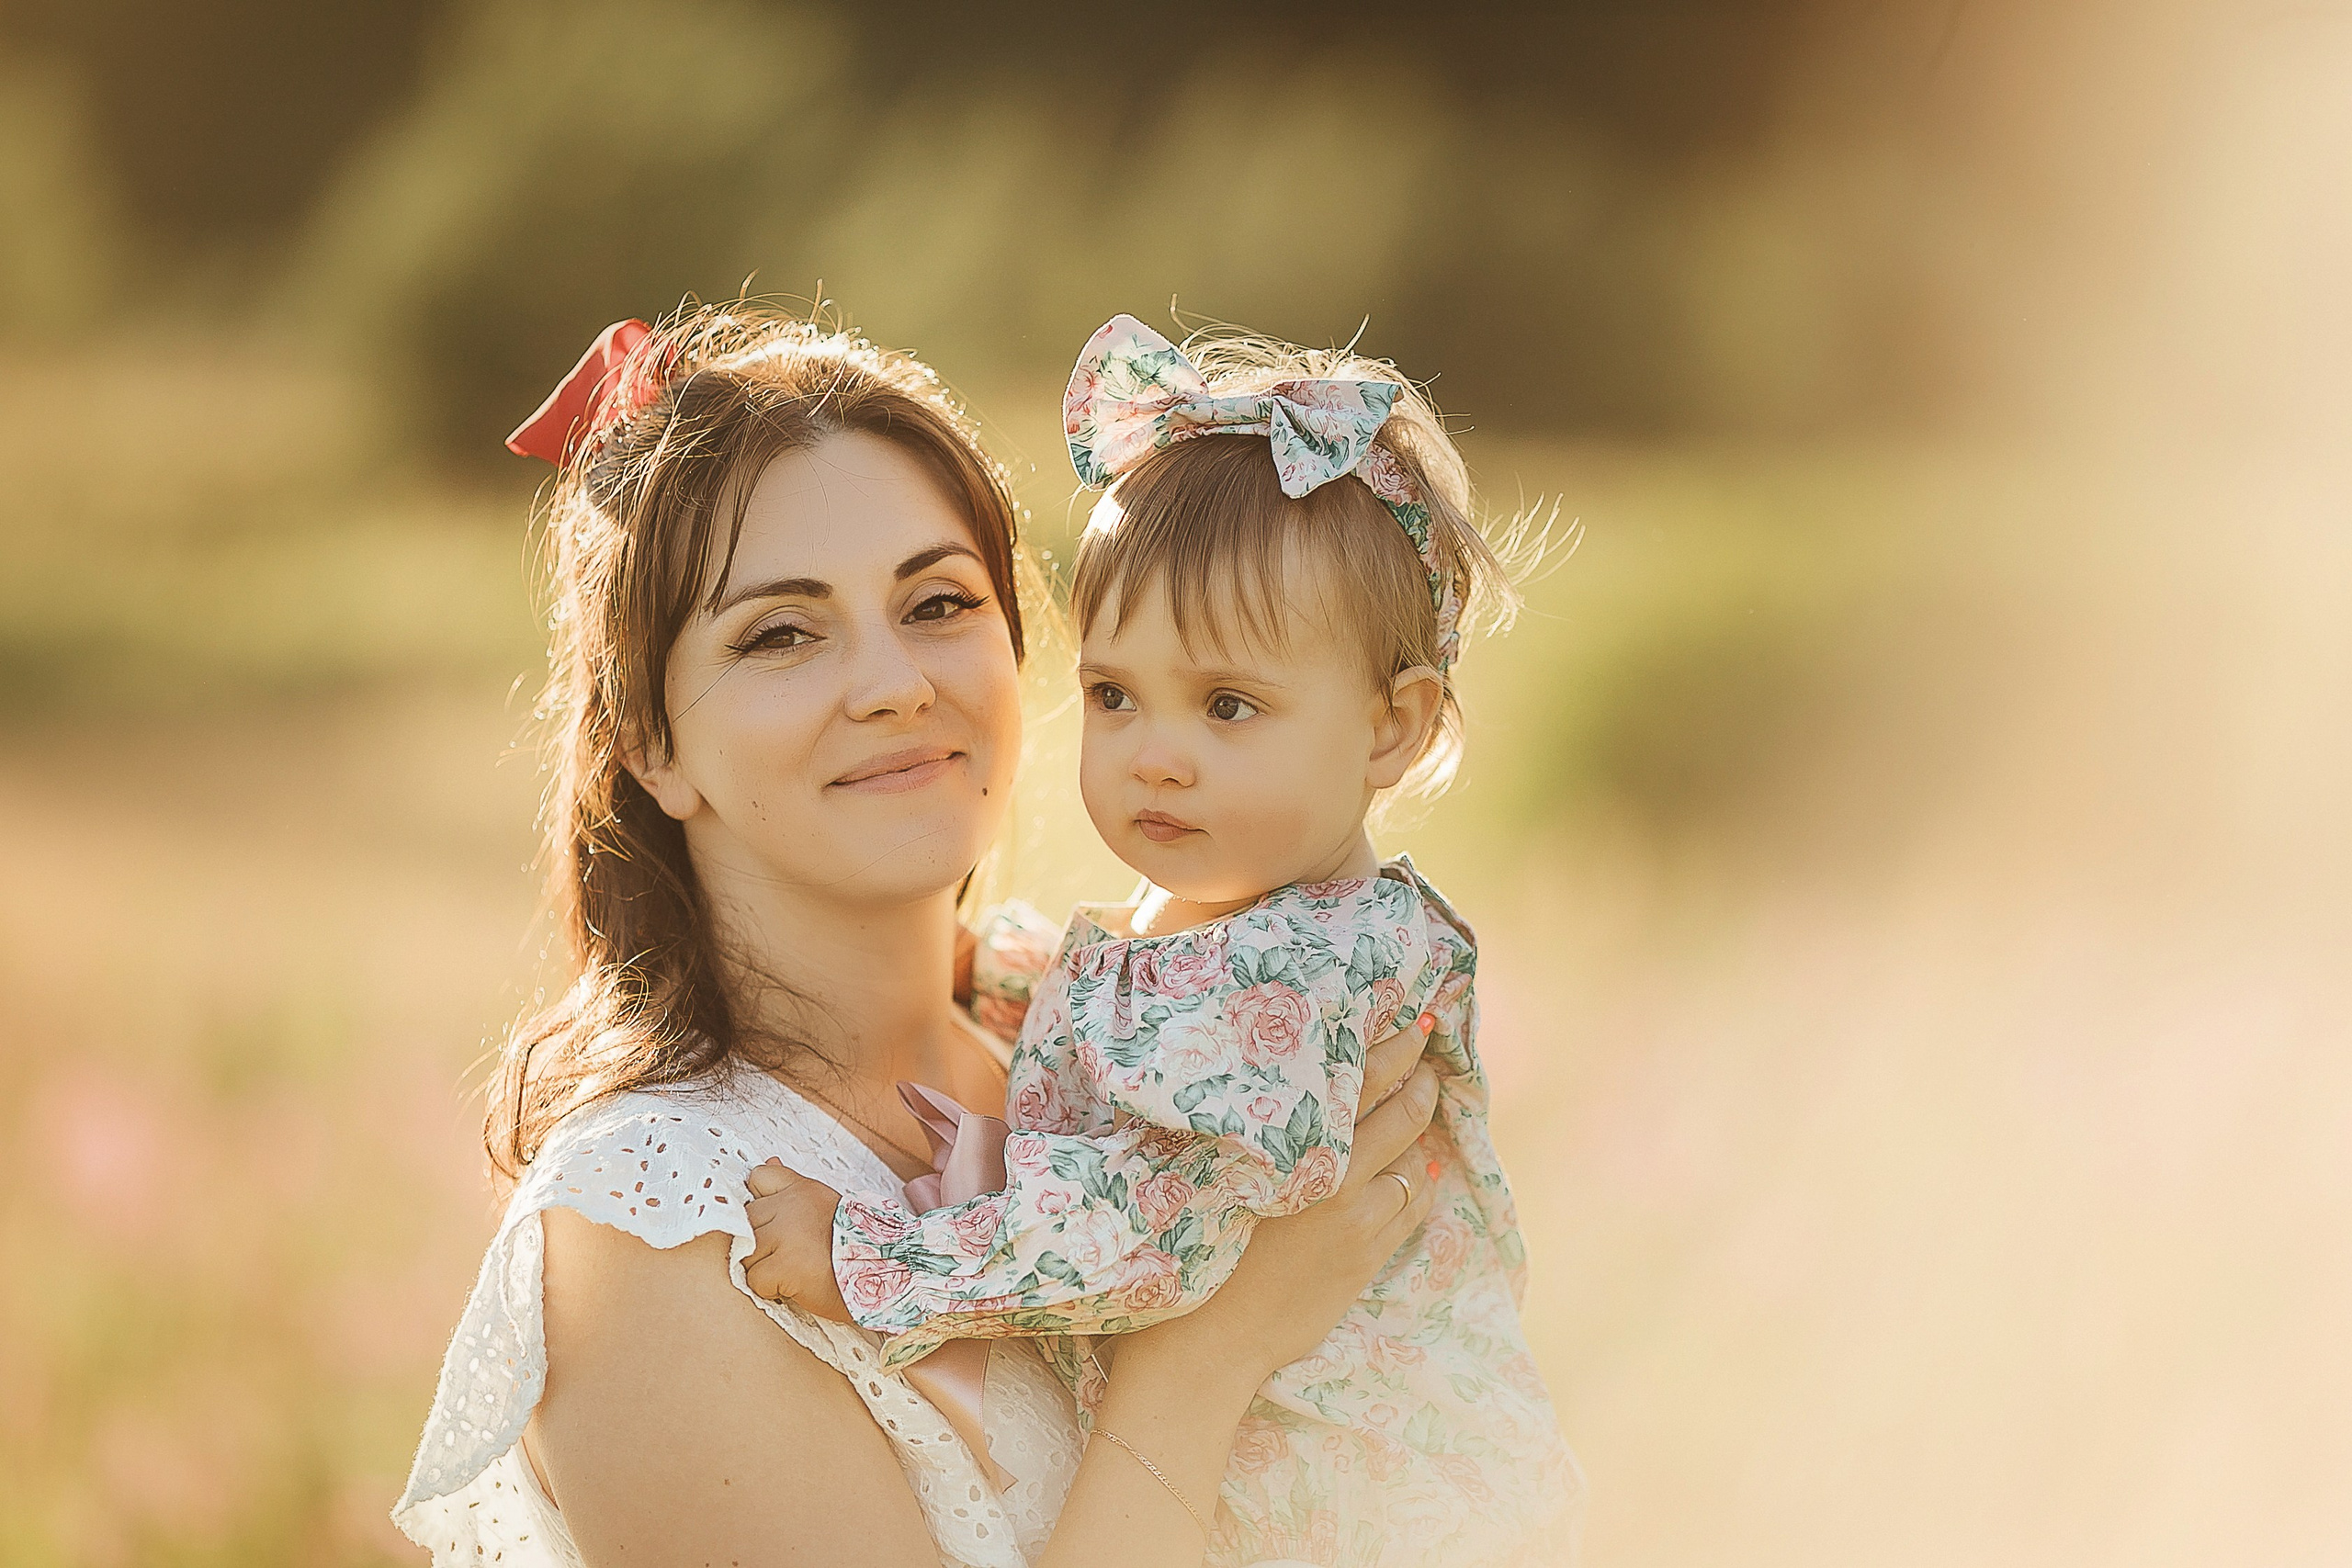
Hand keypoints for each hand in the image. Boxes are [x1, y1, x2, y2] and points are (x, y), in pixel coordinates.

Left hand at [742, 1159, 852, 1320]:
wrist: (886, 1273)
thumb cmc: (855, 1244)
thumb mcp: (825, 1203)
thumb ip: (790, 1186)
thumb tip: (768, 1161)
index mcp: (802, 1189)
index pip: (758, 1177)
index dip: (760, 1202)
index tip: (772, 1220)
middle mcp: (791, 1206)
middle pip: (746, 1219)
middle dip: (759, 1241)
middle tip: (784, 1254)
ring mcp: (786, 1235)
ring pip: (745, 1251)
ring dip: (762, 1267)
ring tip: (790, 1271)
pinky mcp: (785, 1266)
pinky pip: (755, 1278)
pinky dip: (770, 1289)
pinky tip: (794, 1285)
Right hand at [1119, 1016, 1441, 1390]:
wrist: (1206, 1341)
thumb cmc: (1191, 1246)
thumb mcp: (1213, 1172)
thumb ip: (1256, 1131)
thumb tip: (1290, 1092)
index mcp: (1291, 1144)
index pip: (1358, 1078)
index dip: (1394, 1045)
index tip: (1415, 1020)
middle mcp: (1331, 1174)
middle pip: (1399, 1111)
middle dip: (1421, 1076)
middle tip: (1428, 1047)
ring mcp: (1355, 1219)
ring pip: (1412, 1161)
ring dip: (1421, 1133)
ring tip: (1421, 1106)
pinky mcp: (1366, 1258)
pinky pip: (1410, 1209)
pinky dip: (1419, 1185)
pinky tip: (1418, 1172)